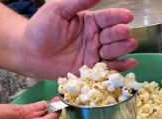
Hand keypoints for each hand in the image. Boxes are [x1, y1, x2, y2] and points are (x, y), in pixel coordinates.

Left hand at [17, 0, 137, 78]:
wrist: (30, 54)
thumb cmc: (41, 29)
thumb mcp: (57, 10)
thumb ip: (76, 2)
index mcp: (90, 22)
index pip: (107, 18)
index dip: (118, 16)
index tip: (128, 16)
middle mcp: (96, 38)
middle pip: (114, 35)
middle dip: (121, 33)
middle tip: (124, 32)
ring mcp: (95, 54)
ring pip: (114, 51)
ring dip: (123, 48)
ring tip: (129, 44)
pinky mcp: (92, 70)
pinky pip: (109, 68)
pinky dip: (121, 66)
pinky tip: (131, 63)